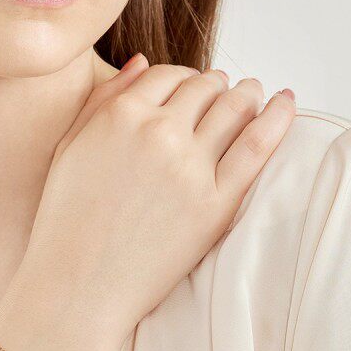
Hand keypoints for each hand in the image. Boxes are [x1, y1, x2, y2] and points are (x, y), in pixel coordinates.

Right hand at [18, 56, 295, 340]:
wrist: (77, 287)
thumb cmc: (65, 222)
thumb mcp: (68, 150)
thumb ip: (103, 101)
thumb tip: (143, 63)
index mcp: (119, 116)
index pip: (168, 75)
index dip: (183, 78)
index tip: (191, 89)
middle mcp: (157, 132)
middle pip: (205, 87)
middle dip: (216, 85)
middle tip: (224, 91)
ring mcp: (190, 167)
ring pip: (235, 107)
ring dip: (247, 94)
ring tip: (253, 95)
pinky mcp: (216, 203)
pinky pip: (258, 144)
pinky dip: (278, 117)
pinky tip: (285, 103)